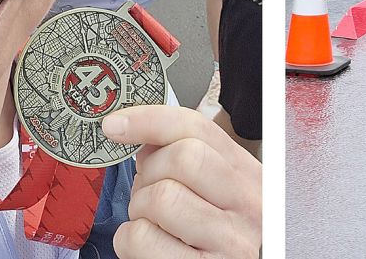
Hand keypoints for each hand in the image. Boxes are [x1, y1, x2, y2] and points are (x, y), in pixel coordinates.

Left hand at [104, 106, 261, 258]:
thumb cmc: (220, 239)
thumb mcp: (220, 194)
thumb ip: (191, 163)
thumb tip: (140, 137)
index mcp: (248, 176)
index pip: (197, 128)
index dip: (149, 120)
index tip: (115, 125)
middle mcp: (249, 206)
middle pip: (181, 158)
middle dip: (149, 175)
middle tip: (151, 194)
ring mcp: (230, 242)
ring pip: (159, 198)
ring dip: (140, 212)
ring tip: (156, 225)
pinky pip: (142, 239)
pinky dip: (131, 242)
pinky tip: (152, 248)